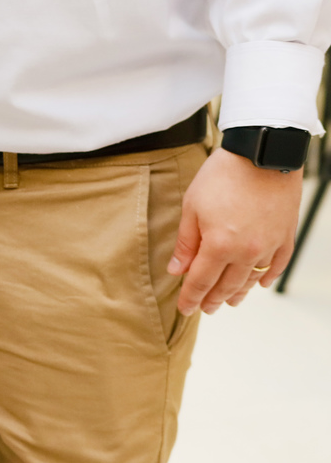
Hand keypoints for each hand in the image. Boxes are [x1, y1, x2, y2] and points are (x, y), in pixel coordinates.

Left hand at [169, 148, 303, 314]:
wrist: (262, 154)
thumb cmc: (222, 176)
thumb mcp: (192, 208)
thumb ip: (186, 243)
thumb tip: (176, 270)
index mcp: (219, 246)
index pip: (201, 282)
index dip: (191, 298)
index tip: (185, 308)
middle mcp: (246, 252)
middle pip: (227, 286)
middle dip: (213, 300)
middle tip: (205, 308)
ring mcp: (269, 245)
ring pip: (252, 280)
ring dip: (238, 292)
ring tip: (229, 301)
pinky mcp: (285, 235)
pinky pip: (277, 265)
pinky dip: (267, 278)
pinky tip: (260, 284)